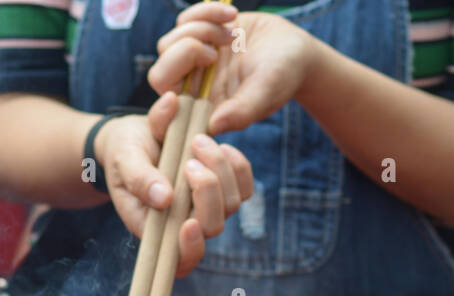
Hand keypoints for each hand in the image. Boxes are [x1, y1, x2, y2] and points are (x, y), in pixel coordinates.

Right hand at [95, 95, 252, 276]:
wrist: (139, 136)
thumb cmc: (125, 152)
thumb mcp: (124, 160)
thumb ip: (139, 179)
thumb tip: (164, 199)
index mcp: (154, 228)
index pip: (179, 260)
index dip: (189, 250)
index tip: (189, 224)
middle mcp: (183, 224)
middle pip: (212, 226)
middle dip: (207, 191)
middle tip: (189, 161)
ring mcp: (207, 208)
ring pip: (232, 204)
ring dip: (221, 170)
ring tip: (198, 142)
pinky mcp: (223, 189)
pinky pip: (244, 187)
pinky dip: (237, 166)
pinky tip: (220, 147)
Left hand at [149, 5, 318, 135]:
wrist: (294, 49)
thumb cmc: (284, 77)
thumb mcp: (265, 93)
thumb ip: (242, 111)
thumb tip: (214, 127)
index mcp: (203, 112)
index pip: (167, 115)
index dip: (164, 107)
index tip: (176, 93)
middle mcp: (192, 89)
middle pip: (159, 75)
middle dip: (184, 55)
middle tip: (216, 53)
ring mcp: (192, 62)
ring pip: (167, 44)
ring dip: (200, 32)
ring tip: (231, 34)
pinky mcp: (197, 35)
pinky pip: (184, 20)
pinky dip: (206, 12)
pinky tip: (232, 16)